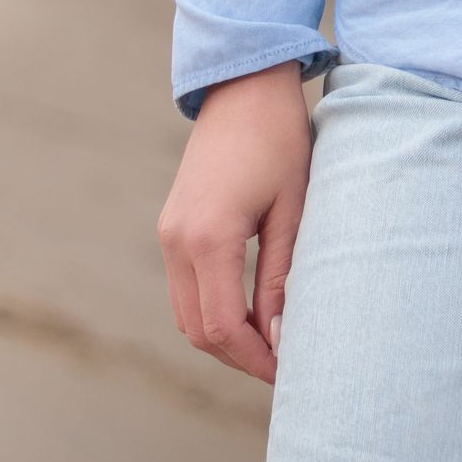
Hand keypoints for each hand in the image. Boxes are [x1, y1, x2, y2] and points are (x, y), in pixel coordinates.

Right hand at [157, 64, 312, 384]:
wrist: (244, 88)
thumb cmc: (280, 141)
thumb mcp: (293, 210)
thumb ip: (282, 278)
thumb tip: (279, 339)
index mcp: (209, 238)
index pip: (223, 328)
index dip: (255, 360)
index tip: (290, 373)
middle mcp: (177, 241)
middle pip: (198, 331)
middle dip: (239, 357)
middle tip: (284, 366)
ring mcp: (168, 234)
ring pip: (186, 314)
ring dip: (223, 337)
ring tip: (270, 343)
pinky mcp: (171, 227)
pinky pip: (184, 288)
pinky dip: (211, 310)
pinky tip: (250, 313)